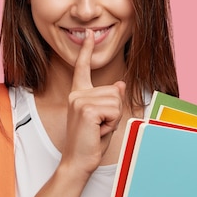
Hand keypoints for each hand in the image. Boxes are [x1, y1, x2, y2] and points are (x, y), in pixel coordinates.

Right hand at [62, 29, 125, 176]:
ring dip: (113, 119)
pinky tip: (98, 131)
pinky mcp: (87, 109)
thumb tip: (120, 84)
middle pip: (113, 92)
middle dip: (114, 112)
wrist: (77, 162)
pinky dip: (111, 124)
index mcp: (78, 94)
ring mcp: (80, 100)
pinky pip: (114, 110)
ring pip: (116, 101)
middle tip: (99, 127)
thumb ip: (109, 101)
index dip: (86, 50)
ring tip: (98, 130)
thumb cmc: (90, 143)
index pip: (82, 68)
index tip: (89, 34)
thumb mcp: (103, 118)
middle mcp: (77, 94)